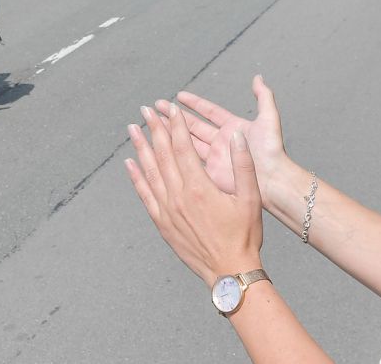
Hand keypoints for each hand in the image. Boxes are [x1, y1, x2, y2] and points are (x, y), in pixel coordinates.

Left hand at [126, 104, 263, 285]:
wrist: (229, 271)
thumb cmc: (244, 235)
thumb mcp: (250, 198)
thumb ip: (243, 165)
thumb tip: (236, 137)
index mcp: (199, 187)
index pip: (183, 147)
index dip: (176, 125)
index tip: (171, 108)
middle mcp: (178, 196)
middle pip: (162, 154)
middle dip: (154, 129)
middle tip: (146, 110)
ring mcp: (167, 210)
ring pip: (150, 171)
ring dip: (141, 147)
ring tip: (133, 128)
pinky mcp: (161, 223)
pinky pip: (144, 194)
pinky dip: (136, 177)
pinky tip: (129, 163)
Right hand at [154, 76, 288, 199]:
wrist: (273, 179)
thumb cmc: (272, 151)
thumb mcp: (269, 119)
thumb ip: (263, 97)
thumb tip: (258, 78)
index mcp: (232, 127)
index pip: (209, 111)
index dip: (194, 103)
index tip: (179, 95)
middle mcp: (221, 141)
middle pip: (194, 125)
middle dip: (176, 115)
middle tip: (158, 106)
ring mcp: (214, 157)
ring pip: (188, 141)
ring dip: (171, 131)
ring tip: (154, 121)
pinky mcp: (210, 172)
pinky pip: (190, 160)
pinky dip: (175, 152)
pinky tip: (161, 145)